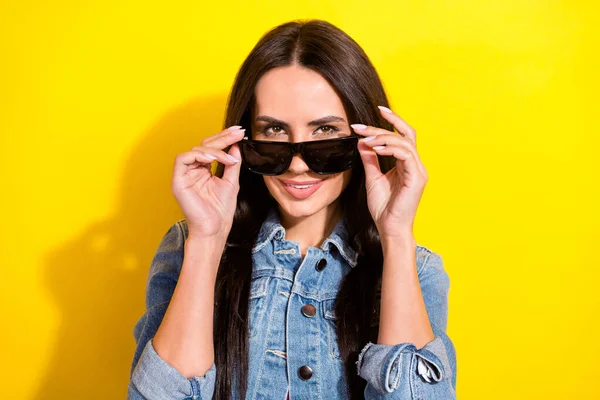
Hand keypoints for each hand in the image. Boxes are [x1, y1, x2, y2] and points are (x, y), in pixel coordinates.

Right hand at [171, 125, 245, 239]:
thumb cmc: (221, 211)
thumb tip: (235, 146)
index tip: (240, 132)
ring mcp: (184, 175)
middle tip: (237, 132)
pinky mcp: (178, 181)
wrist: (214, 229)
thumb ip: (232, 164)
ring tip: (228, 158)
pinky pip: (183, 159)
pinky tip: (212, 159)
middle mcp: (193, 170)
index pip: (212, 148)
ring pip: (195, 150)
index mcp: (203, 170)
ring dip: (214, 150)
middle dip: (222, 137)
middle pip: (204, 146)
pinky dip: (198, 156)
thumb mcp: (232, 182)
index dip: (225, 138)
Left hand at [352, 106, 427, 237]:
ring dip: (384, 137)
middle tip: (360, 126)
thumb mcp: (372, 178)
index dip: (391, 122)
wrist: (389, 228)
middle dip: (383, 126)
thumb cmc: (384, 208)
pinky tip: (376, 148)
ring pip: (405, 142)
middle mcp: (416, 165)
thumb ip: (370, 159)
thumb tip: (363, 142)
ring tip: (366, 139)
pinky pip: (406, 155)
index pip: (403, 136)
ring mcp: (419, 171)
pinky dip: (390, 148)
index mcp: (407, 164)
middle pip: (405, 135)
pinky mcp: (417, 178)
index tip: (375, 112)